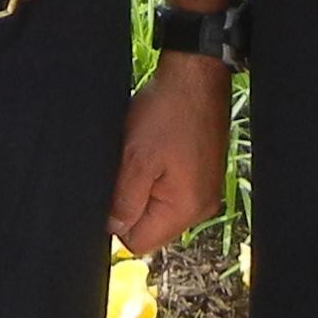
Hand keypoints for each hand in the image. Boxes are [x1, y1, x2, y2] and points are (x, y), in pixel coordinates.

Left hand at [112, 53, 232, 252]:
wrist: (196, 75)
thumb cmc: (168, 111)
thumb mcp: (135, 158)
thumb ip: (123, 202)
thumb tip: (113, 229)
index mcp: (186, 208)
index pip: (139, 242)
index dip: (118, 219)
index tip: (116, 186)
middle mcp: (200, 207)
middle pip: (150, 226)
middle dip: (132, 201)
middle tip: (131, 164)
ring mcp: (204, 191)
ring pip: (158, 207)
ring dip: (144, 186)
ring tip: (145, 153)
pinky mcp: (203, 175)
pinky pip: (171, 190)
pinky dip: (157, 175)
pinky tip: (156, 149)